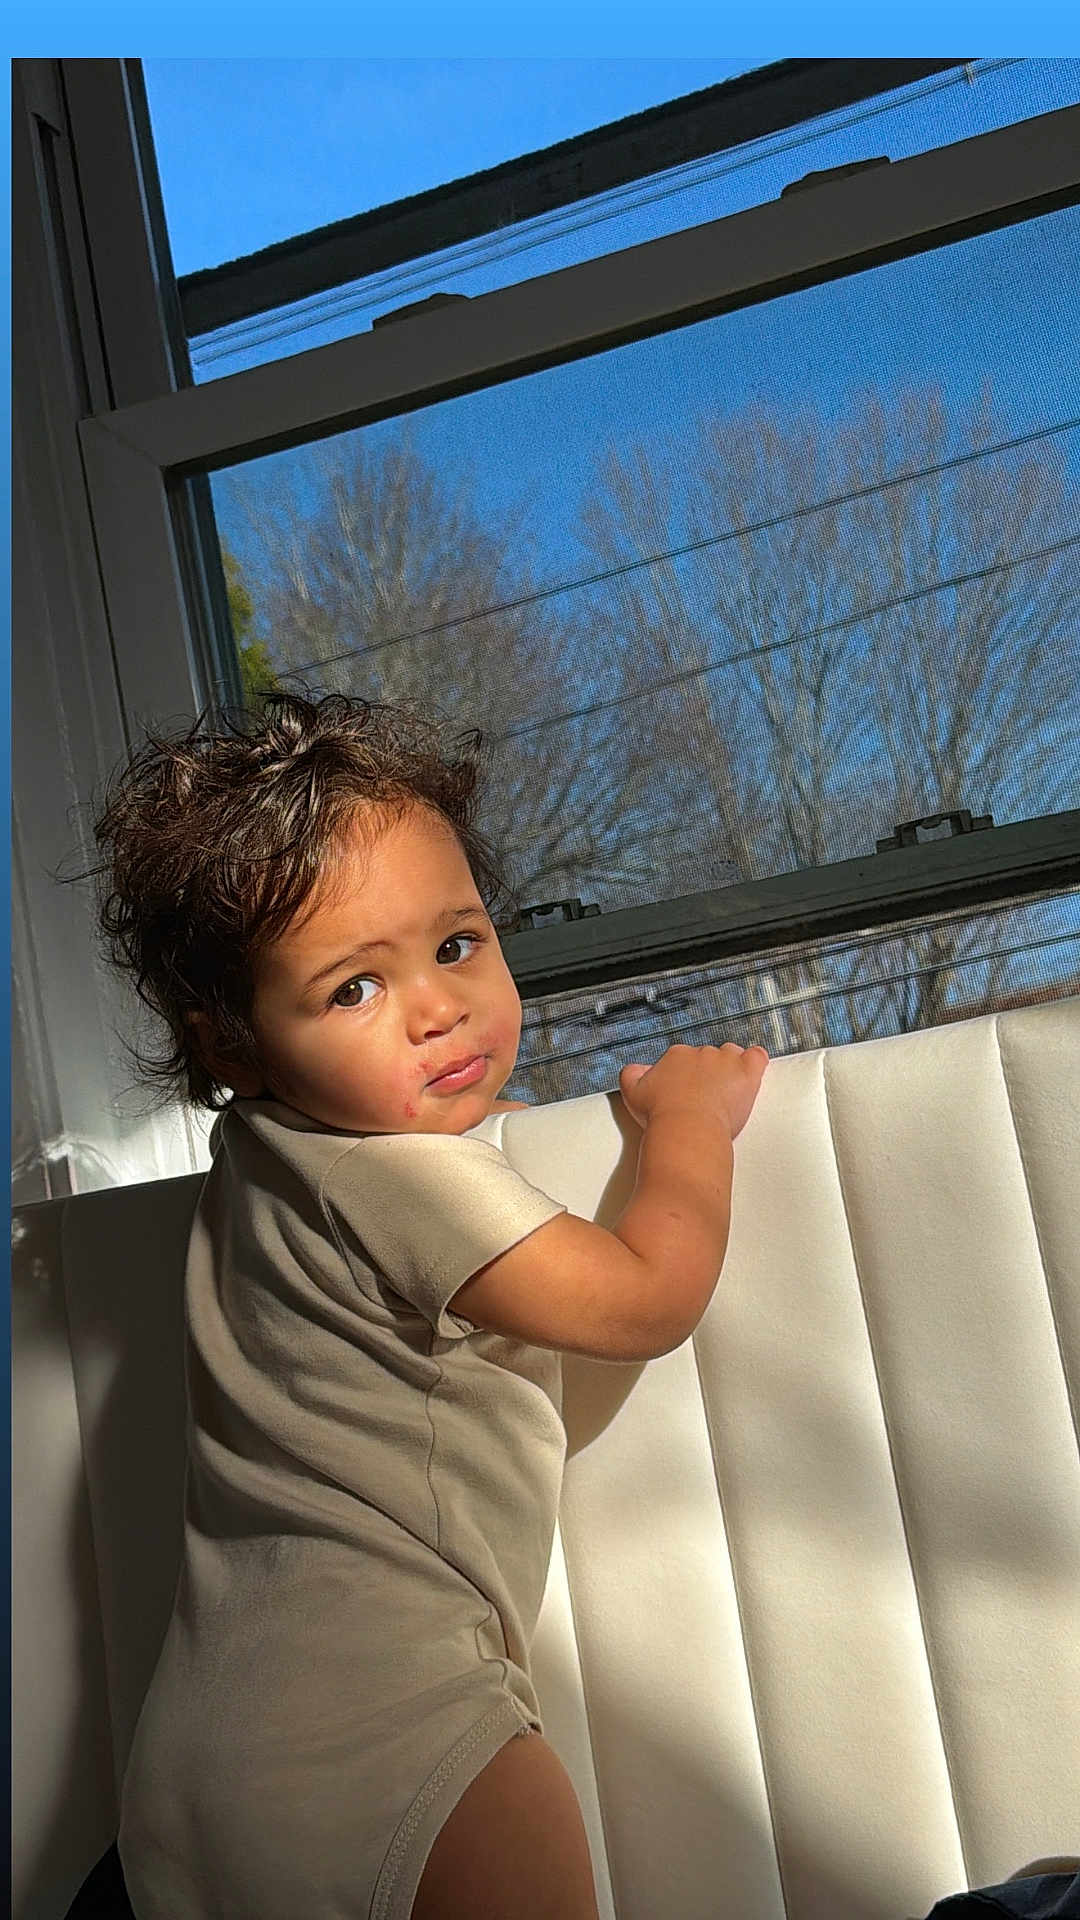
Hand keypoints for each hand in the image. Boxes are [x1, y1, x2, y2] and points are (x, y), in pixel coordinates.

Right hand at [619, 1042, 768, 1141]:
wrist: (686, 1129)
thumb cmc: (661, 1115)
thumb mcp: (632, 1093)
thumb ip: (632, 1075)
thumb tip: (635, 1069)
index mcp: (676, 1056)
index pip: (684, 1058)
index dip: (686, 1075)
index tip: (685, 1090)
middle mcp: (701, 1053)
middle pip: (708, 1057)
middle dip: (708, 1074)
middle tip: (704, 1097)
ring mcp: (726, 1061)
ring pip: (732, 1055)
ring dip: (731, 1069)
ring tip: (726, 1091)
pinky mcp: (746, 1073)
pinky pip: (757, 1056)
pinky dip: (756, 1061)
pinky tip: (752, 1072)